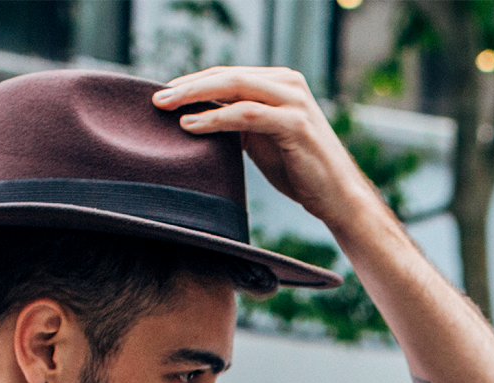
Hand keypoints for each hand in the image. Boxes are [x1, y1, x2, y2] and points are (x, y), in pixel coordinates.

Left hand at [155, 68, 380, 231]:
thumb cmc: (300, 169)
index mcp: (280, 82)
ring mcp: (293, 101)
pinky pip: (246, 115)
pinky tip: (192, 125)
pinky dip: (216, 119)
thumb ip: (239, 121)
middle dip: (188, 86)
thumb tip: (199, 115)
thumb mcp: (263, 138)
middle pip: (227, 76)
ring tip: (166, 108)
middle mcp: (288, 83)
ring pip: (234, 88)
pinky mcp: (295, 123)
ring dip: (195, 97)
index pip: (229, 74)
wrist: (337, 197)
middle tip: (155, 98)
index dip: (194, 82)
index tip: (165, 94)